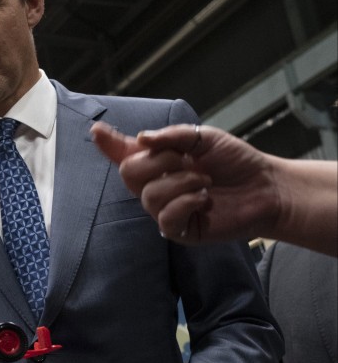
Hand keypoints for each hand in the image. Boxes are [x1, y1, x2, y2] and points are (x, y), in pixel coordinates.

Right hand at [91, 121, 284, 246]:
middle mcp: (156, 186)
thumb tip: (140, 140)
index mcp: (158, 163)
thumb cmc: (236, 162)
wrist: (266, 187)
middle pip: (128, 173)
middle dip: (160, 162)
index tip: (96, 131)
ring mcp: (165, 209)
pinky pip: (165, 218)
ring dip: (181, 182)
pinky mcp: (179, 231)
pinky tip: (205, 200)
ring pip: (149, 195)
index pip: (125, 154)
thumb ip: (171, 136)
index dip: (109, 144)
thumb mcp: (204, 138)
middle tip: (188, 162)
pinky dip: (187, 203)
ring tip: (204, 182)